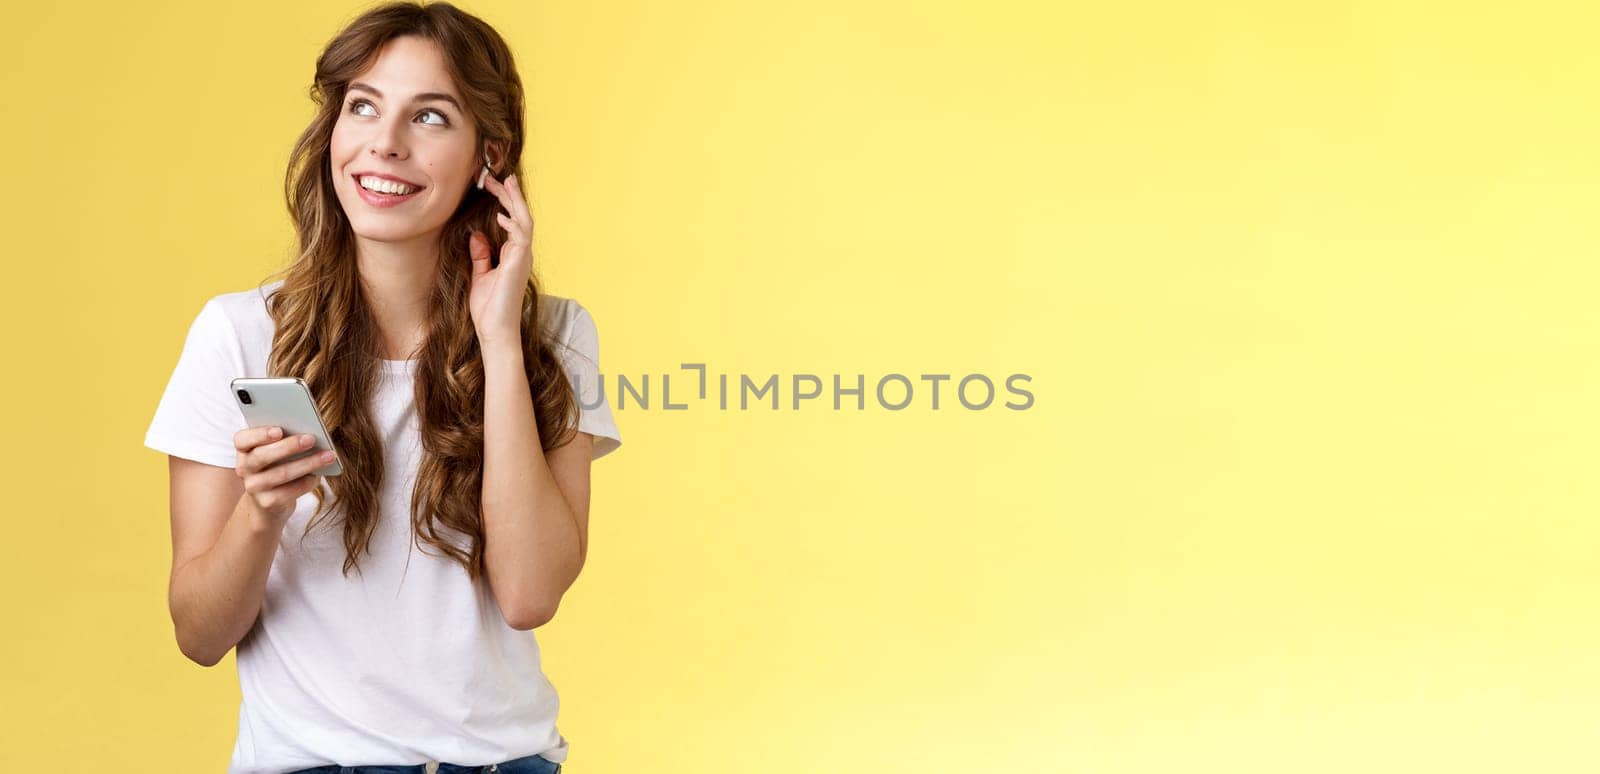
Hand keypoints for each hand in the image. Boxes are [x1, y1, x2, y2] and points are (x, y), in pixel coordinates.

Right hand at [232, 426, 333, 523]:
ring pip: (281, 473)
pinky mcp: (267, 502)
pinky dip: (308, 481)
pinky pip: (290, 491)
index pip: (242, 439)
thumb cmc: (277, 467)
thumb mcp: (276, 453)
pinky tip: (320, 475)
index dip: (259, 434)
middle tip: (311, 439)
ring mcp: (254, 487)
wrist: (268, 503)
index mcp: (244, 450)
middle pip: (262, 456)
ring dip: (308, 463)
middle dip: (289, 446)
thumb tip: (310, 435)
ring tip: (328, 456)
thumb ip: (286, 441)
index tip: (279, 430)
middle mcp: (244, 468)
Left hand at [467, 172, 532, 346]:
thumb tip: (476, 235)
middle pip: (520, 216)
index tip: (492, 185)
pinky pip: (521, 238)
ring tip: (504, 183)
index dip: (504, 202)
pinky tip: (501, 214)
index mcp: (513, 254)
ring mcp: (522, 258)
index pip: (513, 221)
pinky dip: (513, 224)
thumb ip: (481, 254)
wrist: (495, 329)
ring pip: (524, 221)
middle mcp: (521, 253)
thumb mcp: (480, 274)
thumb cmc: (488, 307)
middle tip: (499, 176)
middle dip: (510, 195)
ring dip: (514, 202)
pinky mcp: (519, 264)